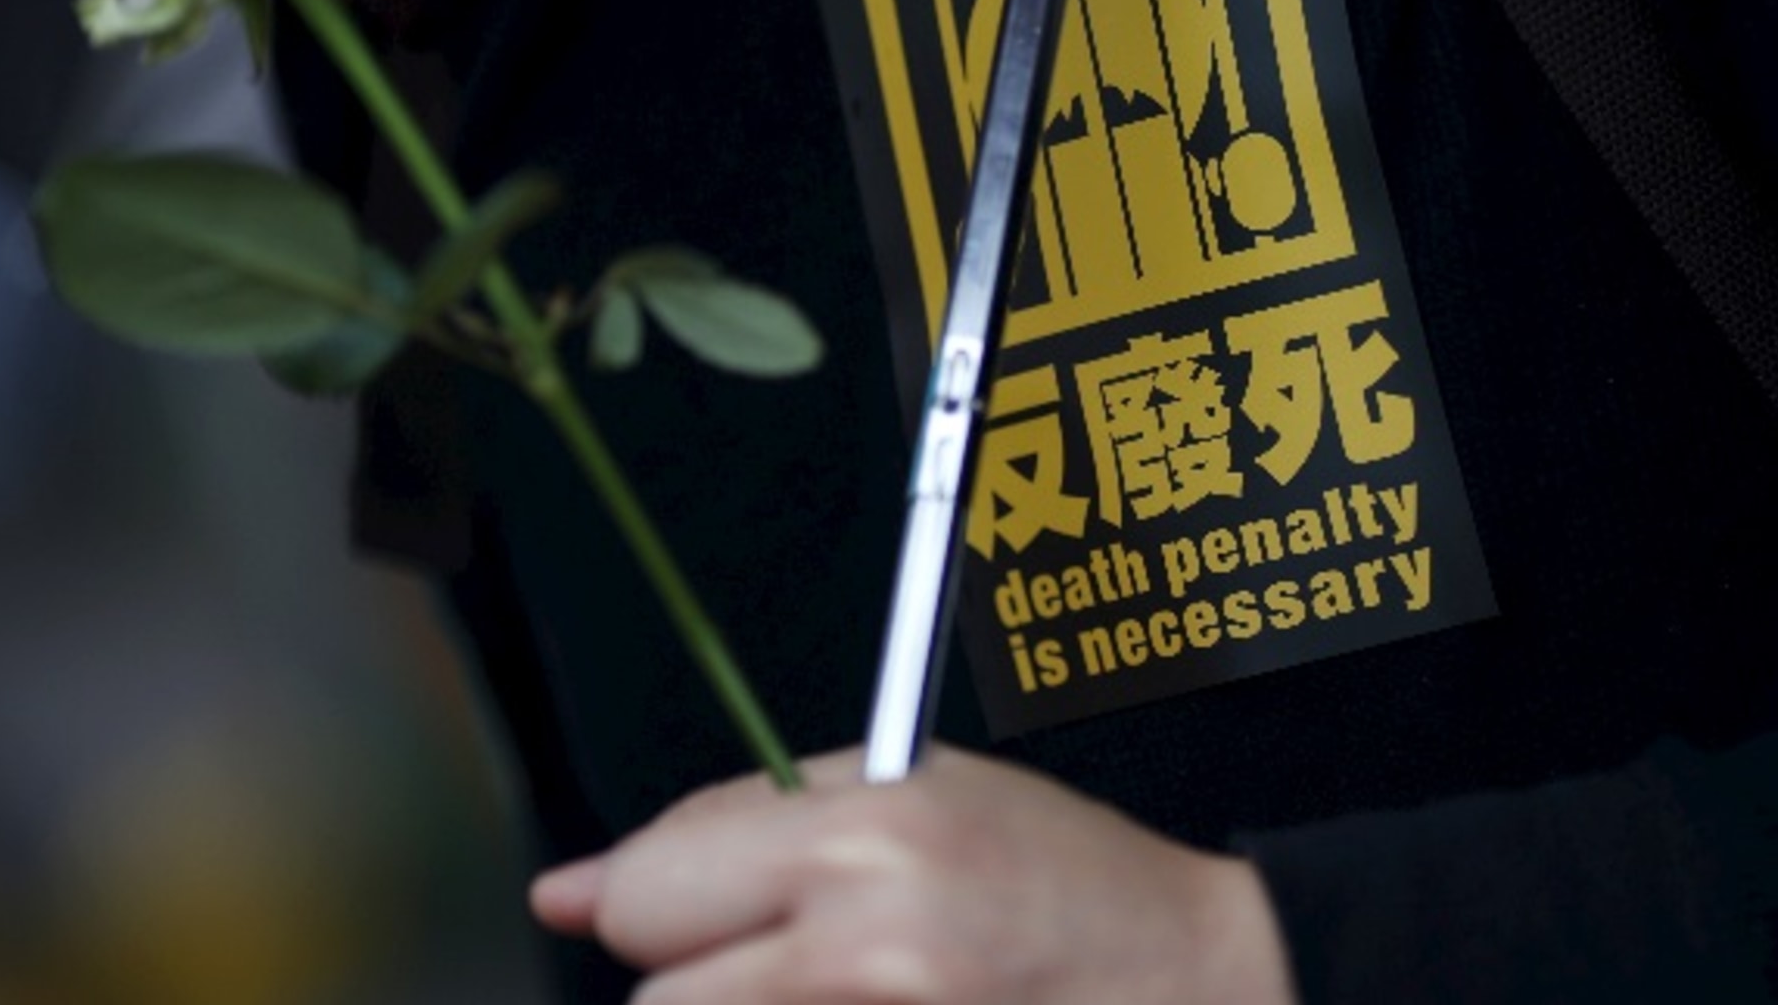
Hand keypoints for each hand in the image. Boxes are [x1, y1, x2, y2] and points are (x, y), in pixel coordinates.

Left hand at [530, 747, 1296, 1004]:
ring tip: (848, 996)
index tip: (694, 914)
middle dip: (701, 985)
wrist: (1207, 987)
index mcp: (868, 841)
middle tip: (796, 966)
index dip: (664, 901)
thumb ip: (736, 826)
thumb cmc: (1067, 882)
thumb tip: (570, 892)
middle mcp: (866, 955)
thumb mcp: (916, 792)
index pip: (646, 893)